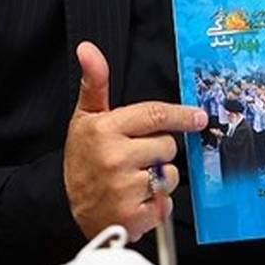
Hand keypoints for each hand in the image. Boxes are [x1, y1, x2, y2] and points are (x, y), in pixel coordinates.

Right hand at [64, 41, 207, 241]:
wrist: (66, 209)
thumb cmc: (82, 159)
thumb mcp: (84, 118)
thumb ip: (94, 82)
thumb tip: (88, 48)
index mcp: (105, 129)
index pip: (155, 115)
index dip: (181, 115)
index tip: (198, 117)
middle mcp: (115, 158)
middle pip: (167, 145)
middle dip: (159, 150)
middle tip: (136, 156)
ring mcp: (124, 188)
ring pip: (170, 175)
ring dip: (160, 178)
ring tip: (134, 180)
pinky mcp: (134, 215)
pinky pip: (166, 203)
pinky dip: (156, 203)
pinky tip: (136, 200)